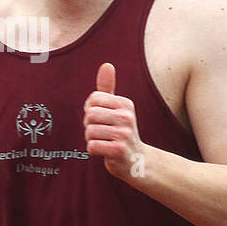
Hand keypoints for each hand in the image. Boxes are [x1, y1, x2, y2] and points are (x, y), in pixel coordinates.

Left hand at [84, 63, 144, 179]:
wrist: (137, 161)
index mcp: (125, 104)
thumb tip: (107, 64)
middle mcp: (127, 117)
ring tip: (104, 142)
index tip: (100, 118)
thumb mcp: (117, 108)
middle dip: (90, 126)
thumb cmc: (122, 132)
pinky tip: (105, 152)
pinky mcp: (118, 150)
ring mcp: (124, 134)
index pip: (93, 99)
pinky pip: (92, 146)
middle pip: (89, 115)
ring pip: (89, 132)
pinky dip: (94, 151)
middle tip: (102, 132)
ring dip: (92, 139)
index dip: (90, 110)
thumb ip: (108, 88)